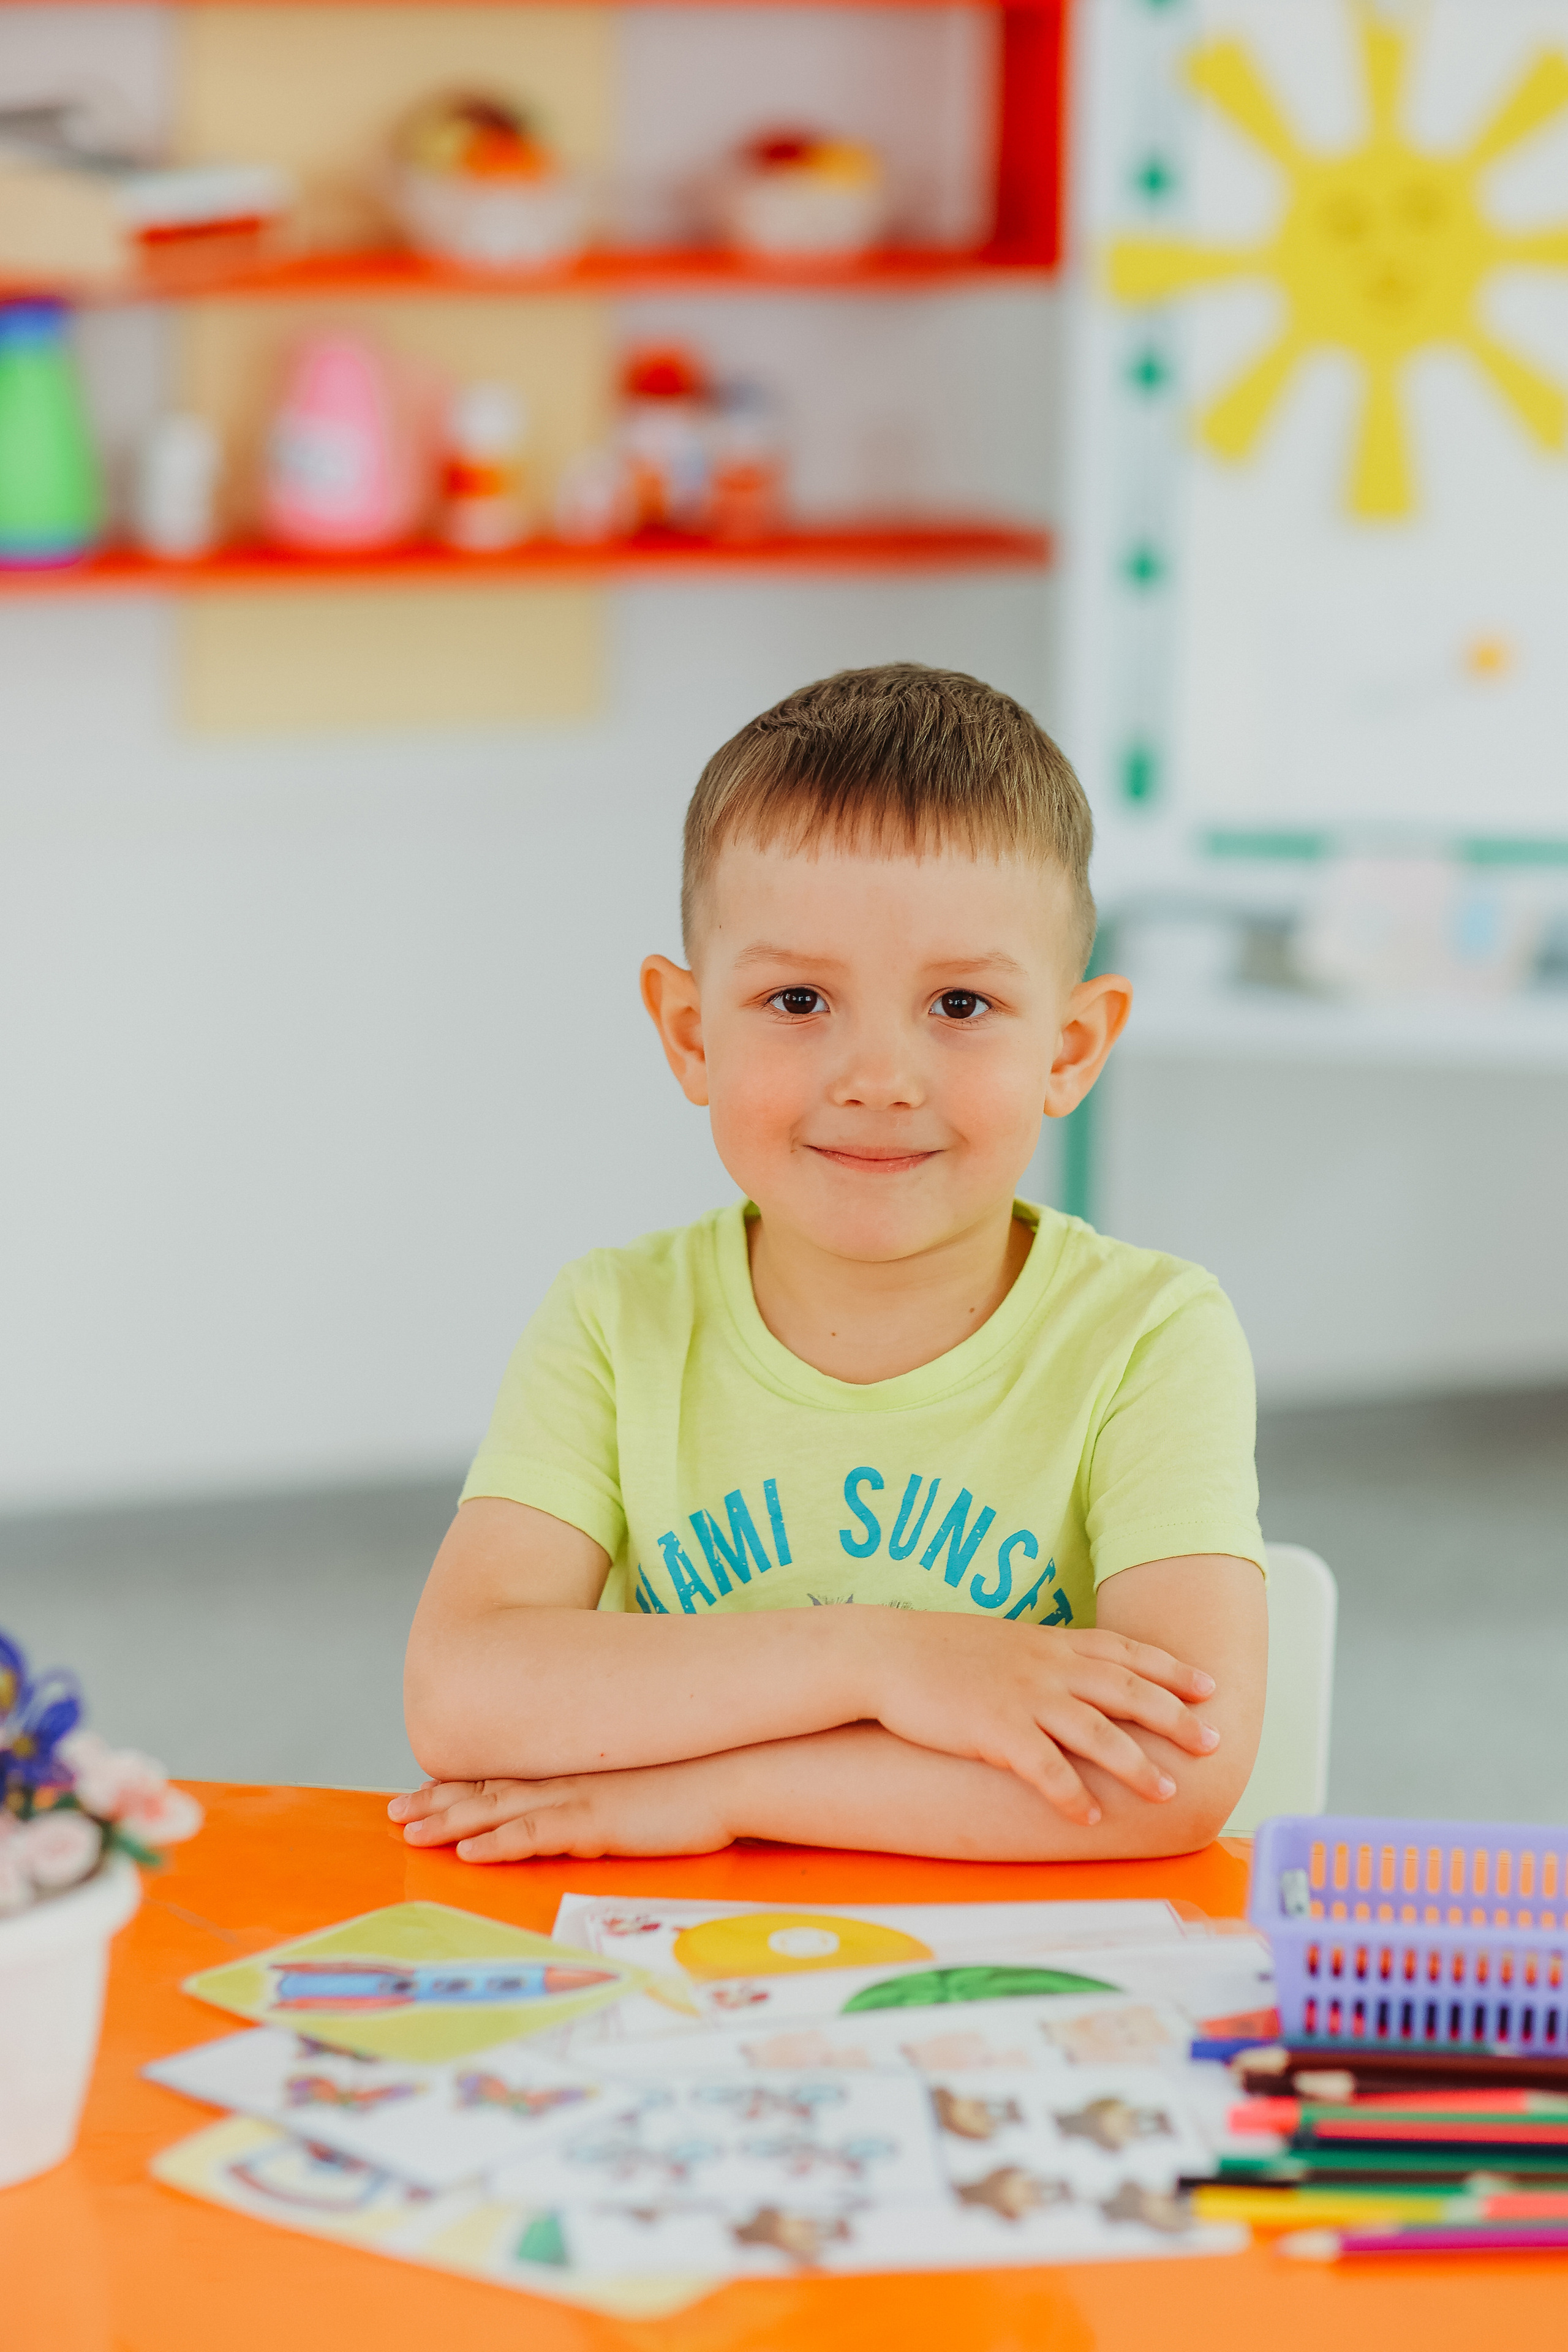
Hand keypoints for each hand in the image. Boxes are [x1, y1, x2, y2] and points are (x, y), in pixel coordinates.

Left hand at [387, 1754, 735, 1861]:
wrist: (737, 1769)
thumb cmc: (702, 1777)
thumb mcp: (645, 1781)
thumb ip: (613, 1789)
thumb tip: (601, 1803)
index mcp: (578, 1770)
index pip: (507, 1776)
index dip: (461, 1784)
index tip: (422, 1790)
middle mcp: (569, 1778)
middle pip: (489, 1789)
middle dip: (438, 1801)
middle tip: (393, 1811)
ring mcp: (580, 1798)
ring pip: (498, 1810)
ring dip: (450, 1821)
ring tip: (409, 1831)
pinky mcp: (596, 1823)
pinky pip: (535, 1834)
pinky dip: (497, 1842)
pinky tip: (467, 1852)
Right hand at [870, 1615, 1220, 1826]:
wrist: (883, 1652)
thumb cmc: (937, 1651)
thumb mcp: (1001, 1642)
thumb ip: (1041, 1657)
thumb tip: (1071, 1674)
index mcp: (1049, 1644)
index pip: (1124, 1652)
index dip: (1171, 1669)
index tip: (1209, 1685)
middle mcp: (1046, 1667)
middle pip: (1126, 1691)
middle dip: (1175, 1717)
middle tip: (1214, 1741)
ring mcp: (1022, 1697)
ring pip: (1097, 1732)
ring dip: (1136, 1764)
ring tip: (1167, 1792)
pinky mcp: (994, 1730)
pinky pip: (1043, 1768)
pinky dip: (1071, 1794)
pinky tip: (1090, 1817)